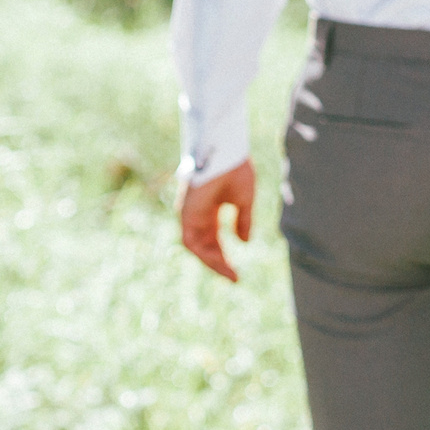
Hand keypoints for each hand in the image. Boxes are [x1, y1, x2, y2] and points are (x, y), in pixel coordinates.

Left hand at [178, 159, 255, 282]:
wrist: (226, 152)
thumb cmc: (234, 169)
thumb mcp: (243, 201)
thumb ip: (243, 220)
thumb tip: (244, 242)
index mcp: (210, 210)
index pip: (214, 240)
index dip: (224, 257)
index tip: (237, 273)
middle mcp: (197, 214)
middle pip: (205, 246)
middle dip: (219, 263)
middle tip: (234, 277)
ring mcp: (190, 214)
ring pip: (197, 247)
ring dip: (212, 262)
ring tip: (229, 273)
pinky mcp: (185, 213)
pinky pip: (191, 241)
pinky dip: (204, 253)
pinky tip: (219, 260)